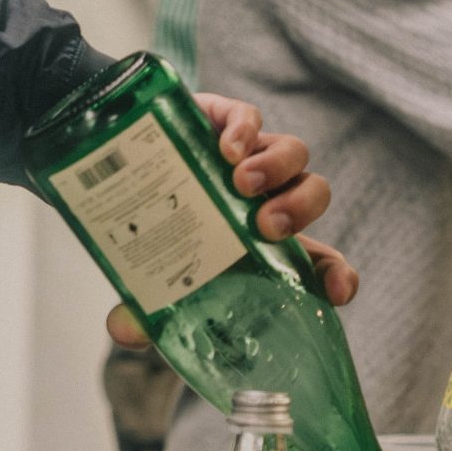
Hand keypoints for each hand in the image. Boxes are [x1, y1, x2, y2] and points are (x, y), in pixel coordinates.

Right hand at [102, 91, 358, 349]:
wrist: (115, 166)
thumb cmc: (149, 234)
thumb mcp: (148, 278)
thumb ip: (143, 311)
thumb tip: (123, 332)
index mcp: (265, 242)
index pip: (318, 260)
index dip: (336, 275)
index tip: (336, 289)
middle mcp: (267, 195)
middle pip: (312, 194)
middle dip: (299, 210)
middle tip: (265, 226)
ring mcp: (249, 155)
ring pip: (294, 154)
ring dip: (277, 169)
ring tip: (240, 183)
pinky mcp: (224, 119)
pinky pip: (251, 118)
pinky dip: (245, 130)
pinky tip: (226, 149)